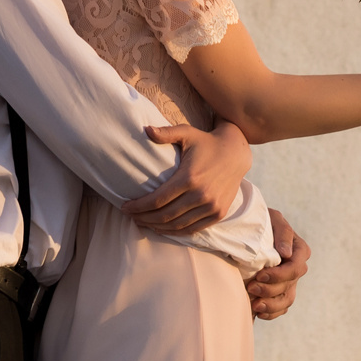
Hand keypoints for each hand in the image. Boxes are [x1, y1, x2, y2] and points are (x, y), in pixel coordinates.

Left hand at [120, 120, 249, 233]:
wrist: (235, 153)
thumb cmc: (205, 142)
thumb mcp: (187, 133)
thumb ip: (166, 133)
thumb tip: (146, 129)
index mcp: (189, 177)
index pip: (157, 200)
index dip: (139, 206)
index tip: (125, 207)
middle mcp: (201, 195)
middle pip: (165, 215)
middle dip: (144, 218)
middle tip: (130, 216)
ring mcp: (211, 207)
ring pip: (178, 225)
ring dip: (157, 227)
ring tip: (143, 223)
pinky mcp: (218, 214)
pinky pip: (193, 229)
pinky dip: (176, 231)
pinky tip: (163, 227)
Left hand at [247, 208, 309, 319]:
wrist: (251, 229)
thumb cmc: (263, 221)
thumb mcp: (273, 219)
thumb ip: (282, 233)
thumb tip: (286, 253)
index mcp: (300, 250)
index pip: (295, 268)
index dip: (279, 275)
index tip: (260, 275)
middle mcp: (297, 268)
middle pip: (289, 286)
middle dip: (270, 290)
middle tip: (250, 288)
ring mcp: (290, 281)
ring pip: (286, 300)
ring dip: (271, 305)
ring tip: (255, 306)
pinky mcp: (280, 291)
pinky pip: (281, 307)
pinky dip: (271, 312)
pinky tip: (258, 312)